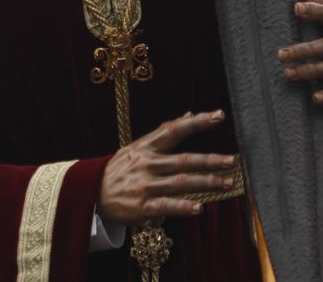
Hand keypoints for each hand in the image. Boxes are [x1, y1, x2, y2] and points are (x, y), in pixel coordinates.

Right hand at [97, 110, 237, 225]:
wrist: (90, 193)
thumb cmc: (119, 170)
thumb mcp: (136, 147)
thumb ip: (163, 133)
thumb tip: (187, 114)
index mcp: (145, 147)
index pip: (174, 130)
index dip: (196, 122)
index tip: (218, 115)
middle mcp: (146, 164)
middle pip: (183, 160)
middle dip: (209, 160)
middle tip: (231, 160)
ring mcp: (144, 185)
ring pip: (180, 183)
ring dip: (205, 183)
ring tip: (226, 183)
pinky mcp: (141, 207)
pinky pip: (166, 206)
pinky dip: (183, 207)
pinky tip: (200, 208)